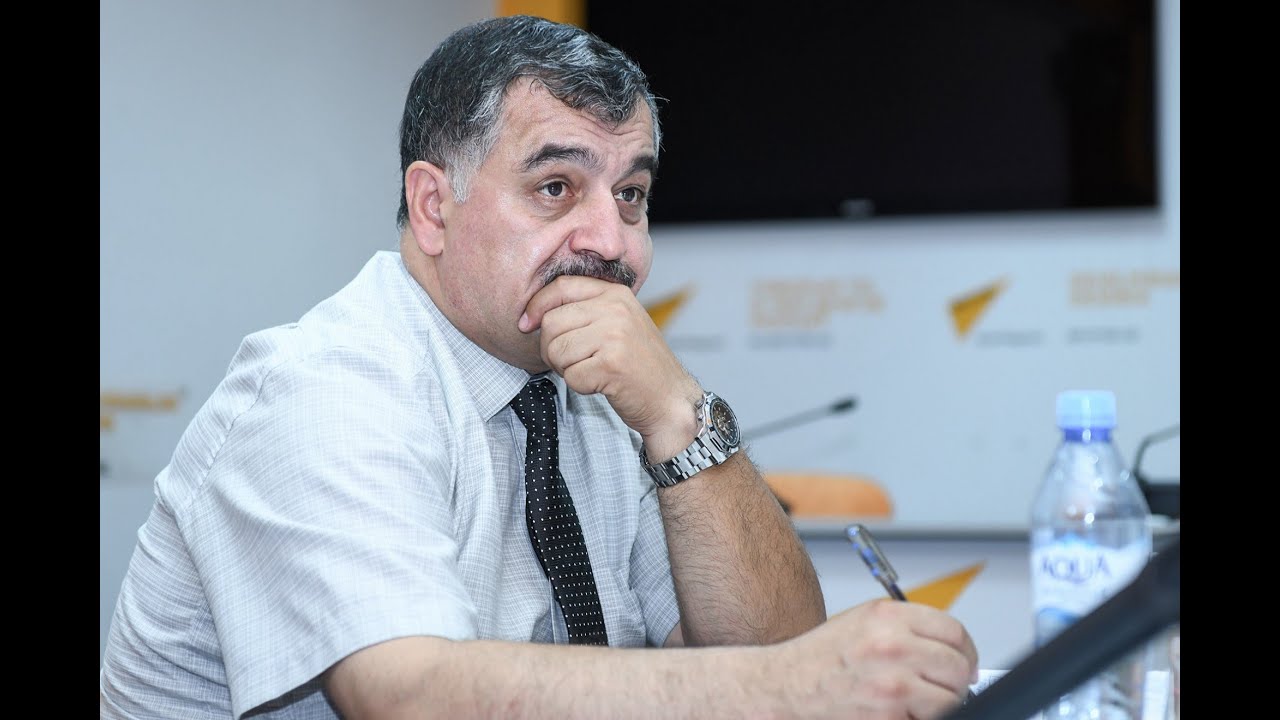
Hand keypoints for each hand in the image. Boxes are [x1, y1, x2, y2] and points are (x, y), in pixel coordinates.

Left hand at [520, 275, 701, 456]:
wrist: (671, 399)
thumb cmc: (640, 365)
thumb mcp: (619, 323)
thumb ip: (587, 309)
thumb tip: (534, 313)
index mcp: (616, 294)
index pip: (562, 287)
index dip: (537, 305)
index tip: (526, 324)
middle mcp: (615, 309)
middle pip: (552, 322)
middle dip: (552, 348)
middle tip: (573, 361)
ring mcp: (614, 335)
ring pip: (557, 350)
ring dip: (566, 369)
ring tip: (591, 371)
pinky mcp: (611, 364)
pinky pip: (570, 376)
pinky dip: (579, 386)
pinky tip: (601, 384)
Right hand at [777, 598, 978, 718]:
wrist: (784, 685)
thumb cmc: (820, 657)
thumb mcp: (863, 622)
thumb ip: (906, 628)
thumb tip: (950, 647)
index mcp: (888, 617)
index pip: (954, 631)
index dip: (965, 651)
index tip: (963, 662)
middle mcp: (892, 645)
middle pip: (957, 666)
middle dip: (955, 681)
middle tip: (942, 687)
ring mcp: (892, 683)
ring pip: (950, 697)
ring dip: (939, 703)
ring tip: (916, 701)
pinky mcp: (888, 715)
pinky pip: (928, 718)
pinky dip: (918, 717)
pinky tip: (897, 712)